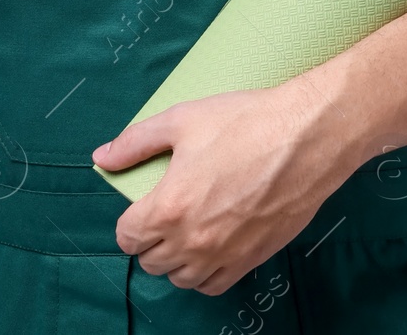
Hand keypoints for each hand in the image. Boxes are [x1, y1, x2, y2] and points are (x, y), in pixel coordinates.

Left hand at [92, 79, 360, 295]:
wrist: (304, 138)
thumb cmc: (244, 123)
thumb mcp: (182, 120)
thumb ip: (135, 142)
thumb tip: (102, 158)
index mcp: (169, 207)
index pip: (127, 237)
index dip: (130, 221)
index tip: (141, 206)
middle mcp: (192, 241)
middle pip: (151, 261)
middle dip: (150, 239)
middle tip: (164, 212)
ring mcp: (223, 255)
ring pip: (181, 278)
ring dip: (176, 258)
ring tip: (187, 228)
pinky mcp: (250, 261)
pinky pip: (213, 286)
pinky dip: (204, 272)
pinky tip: (211, 245)